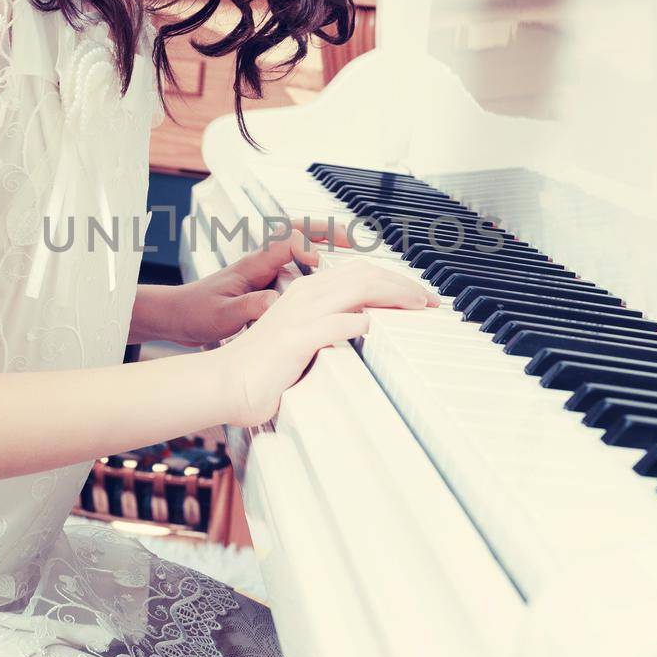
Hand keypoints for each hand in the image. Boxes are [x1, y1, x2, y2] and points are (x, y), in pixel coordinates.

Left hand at [168, 217, 351, 347]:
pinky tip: (332, 276)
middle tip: (355, 238)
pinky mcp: (267, 281)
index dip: (305, 247)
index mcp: (252, 264)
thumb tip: (277, 303)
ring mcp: (265, 269)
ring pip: (301, 245)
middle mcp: (261, 261)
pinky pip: (297, 265)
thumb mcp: (222, 316)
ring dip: (327, 242)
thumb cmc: (196, 313)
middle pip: (299, 231)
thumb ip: (250, 308)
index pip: (285, 242)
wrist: (178, 316)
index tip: (318, 263)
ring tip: (355, 250)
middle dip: (327, 230)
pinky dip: (318, 264)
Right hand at [218, 257, 439, 428]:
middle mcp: (305, 296)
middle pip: (364, 274)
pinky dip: (359, 321)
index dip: (393, 280)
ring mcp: (299, 315)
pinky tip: (375, 326)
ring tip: (417, 307)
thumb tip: (364, 326)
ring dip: (393, 295)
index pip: (359, 273)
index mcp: (306, 292)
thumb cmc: (263, 369)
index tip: (419, 297)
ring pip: (356, 288)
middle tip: (430, 301)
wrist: (226, 384)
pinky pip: (335, 323)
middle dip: (403, 283)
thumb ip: (328, 328)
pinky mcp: (295, 339)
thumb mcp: (302, 341)